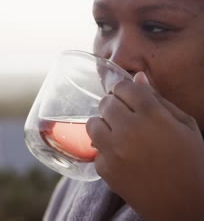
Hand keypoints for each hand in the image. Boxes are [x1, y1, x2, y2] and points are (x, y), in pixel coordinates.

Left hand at [87, 72, 203, 219]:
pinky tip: (124, 157)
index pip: (123, 87)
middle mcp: (128, 130)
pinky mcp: (104, 168)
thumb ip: (159, 99)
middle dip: (115, 106)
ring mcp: (113, 150)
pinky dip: (106, 150)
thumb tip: (138, 77)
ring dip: (105, 125)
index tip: (130, 97)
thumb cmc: (191, 162)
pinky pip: (96, 149)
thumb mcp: (185, 126)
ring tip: (121, 135)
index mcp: (152, 115)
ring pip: (93, 123)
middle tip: (128, 117)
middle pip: (106, 103)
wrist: (184, 205)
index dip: (126, 90)